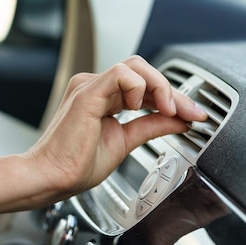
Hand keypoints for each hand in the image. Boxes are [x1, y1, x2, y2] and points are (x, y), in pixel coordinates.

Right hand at [28, 56, 207, 196]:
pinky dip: (139, 86)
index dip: (172, 98)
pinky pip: (121, 74)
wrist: (52, 177)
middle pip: (143, 71)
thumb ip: (151, 127)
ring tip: (168, 110)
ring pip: (135, 66)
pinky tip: (142, 107)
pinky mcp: (87, 93)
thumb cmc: (75, 164)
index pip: (145, 86)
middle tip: (189, 112)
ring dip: (159, 86)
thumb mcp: (126, 142)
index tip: (193, 115)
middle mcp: (96, 87)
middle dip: (172, 91)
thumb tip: (178, 121)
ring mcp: (90, 86)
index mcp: (103, 98)